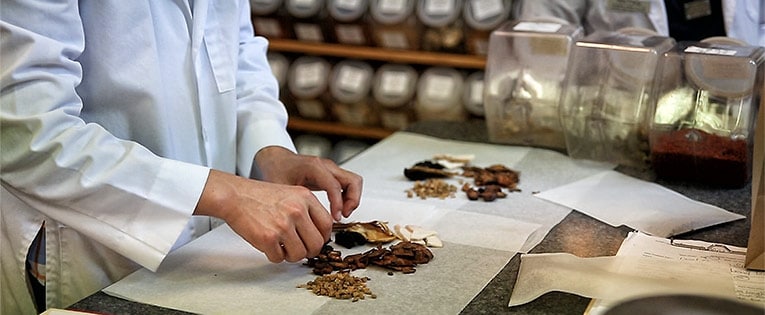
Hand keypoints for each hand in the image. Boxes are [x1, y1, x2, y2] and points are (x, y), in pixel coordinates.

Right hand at [194, 169, 332, 262]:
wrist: (235, 196)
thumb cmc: (260, 196)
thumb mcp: (291, 194)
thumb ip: (307, 210)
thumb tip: (319, 234)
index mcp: (305, 198)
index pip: (327, 224)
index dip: (322, 237)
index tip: (316, 240)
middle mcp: (297, 210)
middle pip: (317, 244)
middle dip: (309, 251)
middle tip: (300, 249)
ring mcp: (283, 225)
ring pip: (299, 255)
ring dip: (291, 256)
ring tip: (282, 247)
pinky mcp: (268, 238)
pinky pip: (279, 258)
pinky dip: (274, 256)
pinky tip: (269, 245)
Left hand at [254, 146, 362, 220]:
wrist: (275, 160)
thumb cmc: (276, 170)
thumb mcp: (282, 188)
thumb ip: (293, 203)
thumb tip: (300, 223)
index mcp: (314, 167)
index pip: (335, 185)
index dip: (338, 204)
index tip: (336, 218)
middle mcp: (326, 166)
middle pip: (353, 181)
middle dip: (352, 200)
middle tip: (343, 215)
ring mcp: (331, 169)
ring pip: (354, 182)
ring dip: (352, 199)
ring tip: (342, 214)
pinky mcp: (331, 175)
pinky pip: (348, 185)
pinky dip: (348, 197)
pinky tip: (338, 209)